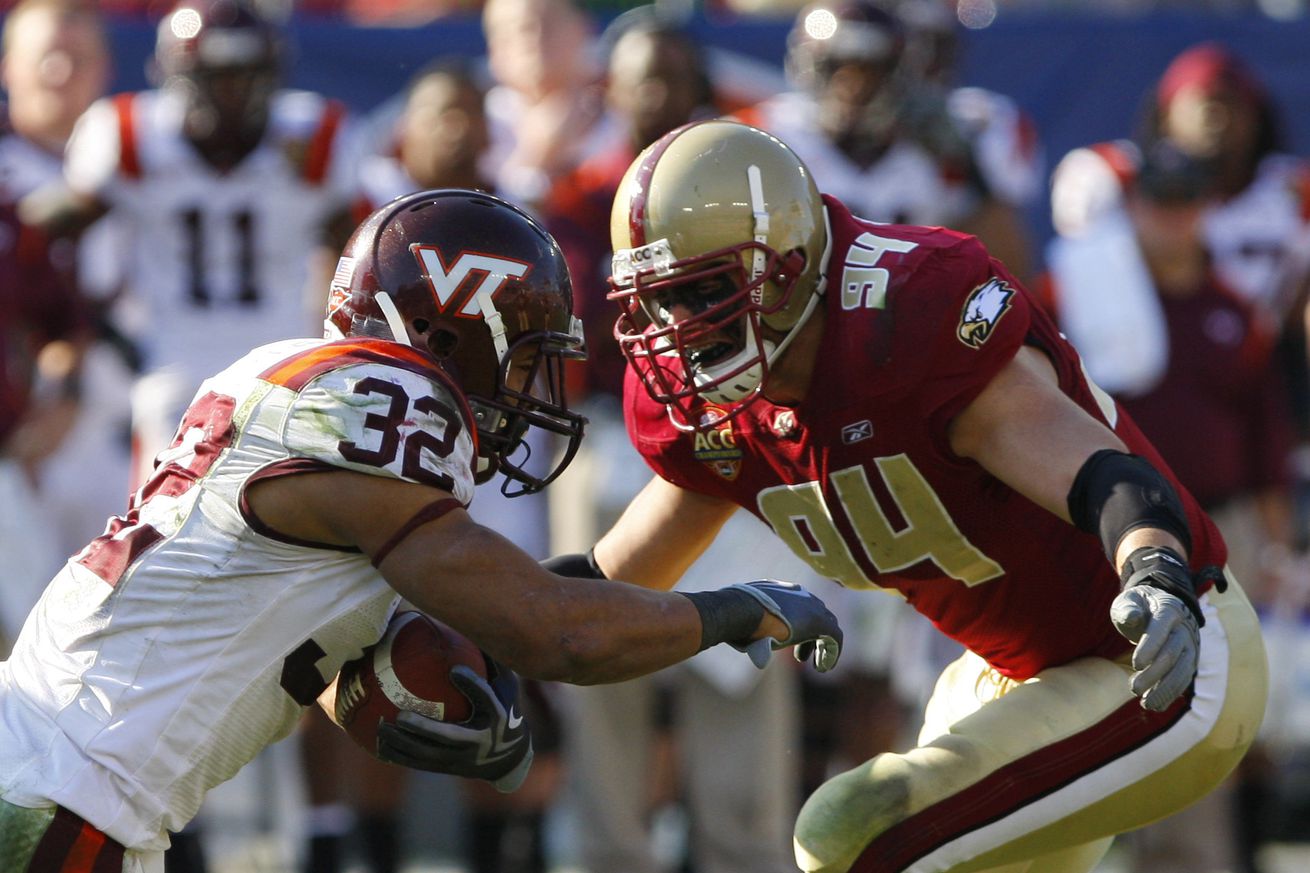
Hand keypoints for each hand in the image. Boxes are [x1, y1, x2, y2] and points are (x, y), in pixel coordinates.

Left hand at [375, 660, 532, 791]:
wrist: (509, 758)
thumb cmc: (505, 713)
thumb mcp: (506, 689)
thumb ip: (492, 665)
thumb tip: (473, 628)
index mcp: (496, 717)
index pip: (485, 699)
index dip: (472, 685)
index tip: (454, 670)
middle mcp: (479, 741)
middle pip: (448, 737)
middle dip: (424, 730)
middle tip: (401, 716)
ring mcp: (461, 759)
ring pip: (428, 755)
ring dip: (403, 744)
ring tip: (381, 728)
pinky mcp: (447, 768)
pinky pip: (419, 762)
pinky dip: (398, 755)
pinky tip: (378, 743)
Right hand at [731, 580, 842, 672]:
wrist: (743, 611)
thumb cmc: (739, 618)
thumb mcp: (749, 623)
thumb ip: (758, 635)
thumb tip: (760, 659)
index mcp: (783, 591)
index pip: (800, 607)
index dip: (799, 629)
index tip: (792, 645)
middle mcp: (800, 594)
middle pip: (817, 616)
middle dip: (811, 638)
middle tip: (801, 657)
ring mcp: (811, 606)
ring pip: (829, 627)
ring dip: (823, 648)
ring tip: (818, 666)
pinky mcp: (819, 621)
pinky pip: (835, 638)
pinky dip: (832, 653)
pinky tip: (824, 668)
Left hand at [1111, 547, 1202, 711]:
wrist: (1164, 606)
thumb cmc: (1140, 605)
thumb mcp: (1130, 600)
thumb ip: (1128, 609)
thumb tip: (1131, 617)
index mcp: (1168, 610)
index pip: (1160, 630)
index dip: (1149, 647)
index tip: (1136, 665)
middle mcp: (1184, 629)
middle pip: (1171, 655)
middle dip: (1154, 674)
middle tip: (1133, 689)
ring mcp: (1190, 646)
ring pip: (1182, 671)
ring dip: (1164, 690)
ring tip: (1146, 704)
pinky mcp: (1190, 661)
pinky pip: (1183, 680)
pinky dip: (1170, 694)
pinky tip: (1155, 705)